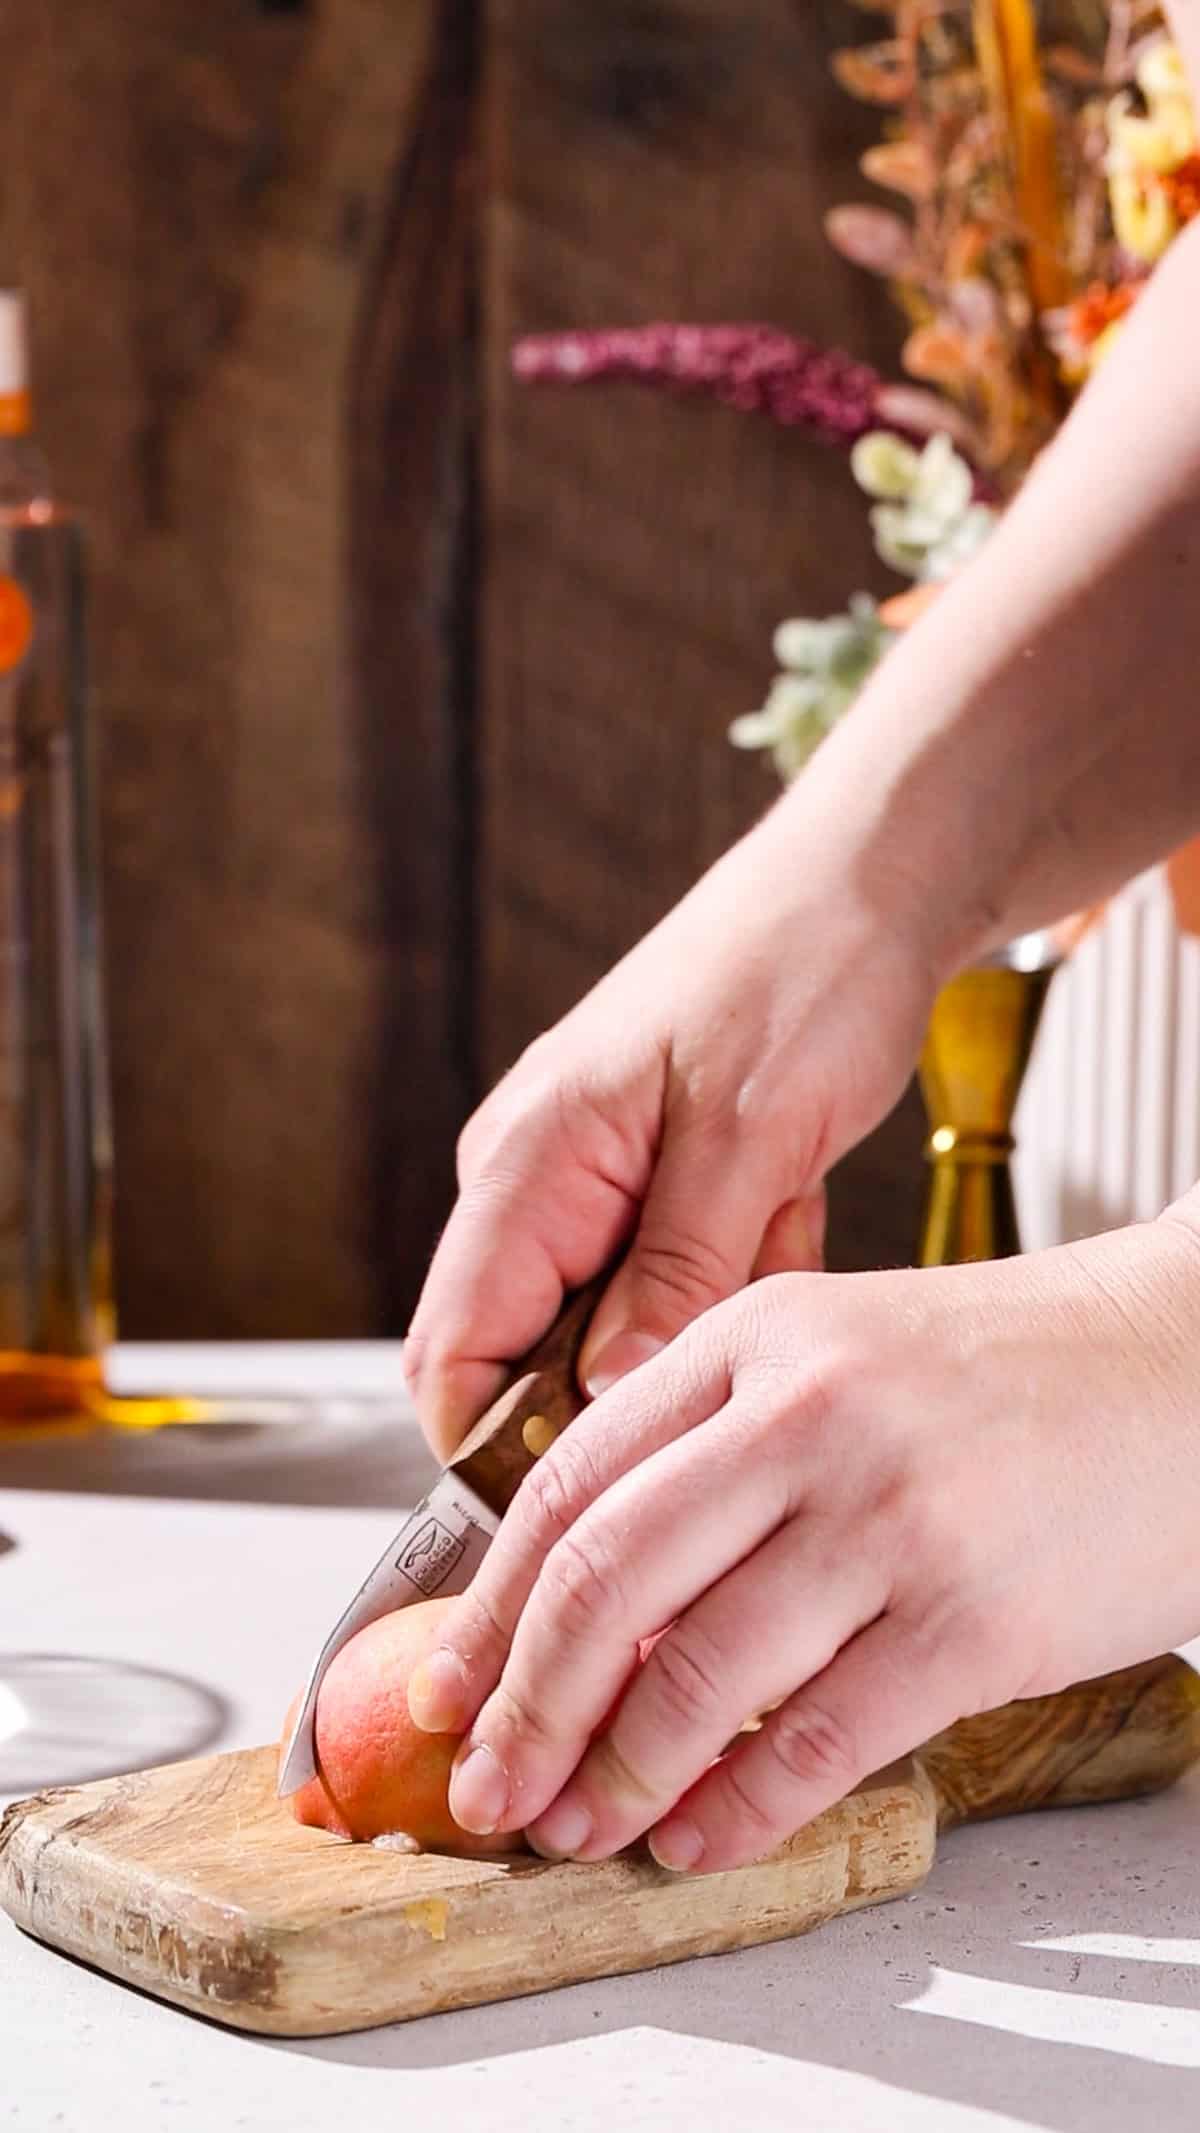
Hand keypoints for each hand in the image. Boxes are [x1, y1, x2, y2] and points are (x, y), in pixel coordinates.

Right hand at [404, 796, 949, 1459]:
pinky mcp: (646, 1187)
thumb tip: (608, 1398)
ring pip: (622, 1328)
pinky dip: (743, 1265)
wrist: (862, 888)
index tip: (609, 1486)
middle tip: (748, 1284)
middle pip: (535, 1358)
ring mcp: (587, 1184)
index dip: (503, 1449)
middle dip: (648, 1366)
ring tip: (782, 1209)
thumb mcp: (749, 1132)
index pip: (451, 1358)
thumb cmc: (799, 971)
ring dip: (712, 1307)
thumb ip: (675, 1273)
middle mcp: (534, 1178)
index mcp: (527, 1161)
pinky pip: (677, 1285)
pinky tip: (791, 1195)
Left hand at [406, 1209, 1199, 1871]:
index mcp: (755, 1338)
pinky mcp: (970, 1619)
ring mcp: (887, 1515)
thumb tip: (600, 1603)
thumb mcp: (842, 1349)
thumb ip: (719, 1444)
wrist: (1189, 1365)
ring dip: (615, 1775)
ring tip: (581, 1828)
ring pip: (694, 1674)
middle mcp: (805, 1416)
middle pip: (603, 1584)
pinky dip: (736, 1808)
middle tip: (490, 1787)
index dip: (492, 1604)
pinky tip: (697, 1839)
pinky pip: (814, 1739)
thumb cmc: (1014, 1370)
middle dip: (525, 1709)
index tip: (451, 1684)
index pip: (569, 1483)